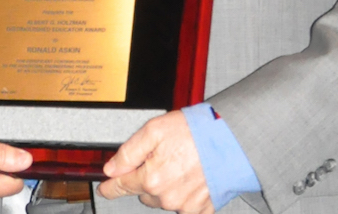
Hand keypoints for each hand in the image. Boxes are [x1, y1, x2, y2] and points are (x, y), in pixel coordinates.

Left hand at [98, 111, 212, 213]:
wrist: (232, 140)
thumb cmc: (197, 132)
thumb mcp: (154, 130)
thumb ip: (128, 152)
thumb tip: (111, 168)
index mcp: (152, 178)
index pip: (122, 187)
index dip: (110, 187)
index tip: (105, 188)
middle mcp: (167, 197)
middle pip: (143, 192)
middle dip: (146, 178)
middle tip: (161, 158)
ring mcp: (185, 205)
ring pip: (163, 199)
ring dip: (165, 187)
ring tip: (180, 164)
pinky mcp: (201, 209)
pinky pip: (184, 207)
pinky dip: (183, 195)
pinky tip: (190, 178)